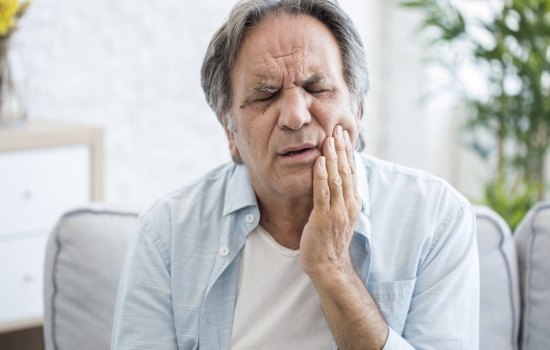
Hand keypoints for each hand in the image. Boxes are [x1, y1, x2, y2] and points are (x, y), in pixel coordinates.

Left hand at [300, 125, 359, 278]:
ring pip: (336, 178)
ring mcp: (337, 211)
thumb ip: (341, 197)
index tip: (344, 135)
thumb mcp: (340, 215)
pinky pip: (323, 193)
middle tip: (338, 129)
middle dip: (342, 149)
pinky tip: (318, 161)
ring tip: (329, 139)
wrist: (329, 265)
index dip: (348, 152)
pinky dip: (320, 176)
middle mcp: (348, 204)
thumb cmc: (330, 240)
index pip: (352, 172)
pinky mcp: (323, 218)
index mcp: (353, 202)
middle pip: (346, 171)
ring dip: (332, 157)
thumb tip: (337, 179)